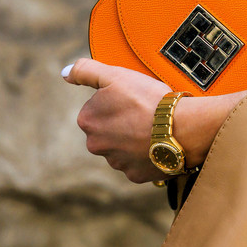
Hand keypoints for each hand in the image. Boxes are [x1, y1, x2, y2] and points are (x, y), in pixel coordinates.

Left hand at [62, 58, 172, 183]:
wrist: (181, 129)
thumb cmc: (148, 100)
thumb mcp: (115, 75)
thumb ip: (85, 71)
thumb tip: (65, 73)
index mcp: (87, 120)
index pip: (97, 107)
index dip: (116, 101)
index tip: (132, 99)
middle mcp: (96, 145)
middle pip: (108, 129)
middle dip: (122, 122)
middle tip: (145, 113)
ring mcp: (116, 162)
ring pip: (123, 146)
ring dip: (134, 139)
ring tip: (155, 128)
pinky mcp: (135, 175)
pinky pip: (138, 162)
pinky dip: (146, 154)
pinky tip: (158, 143)